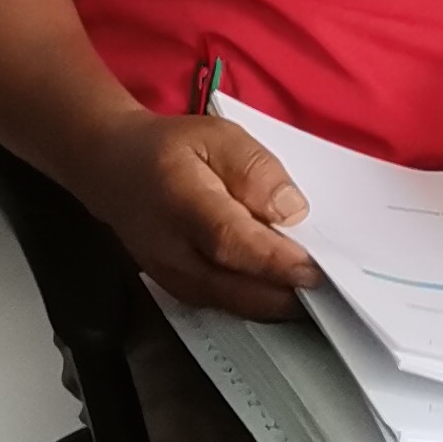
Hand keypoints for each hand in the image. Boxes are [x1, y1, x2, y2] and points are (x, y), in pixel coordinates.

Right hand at [78, 109, 321, 316]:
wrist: (114, 169)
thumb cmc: (171, 150)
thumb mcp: (219, 136)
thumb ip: (256, 170)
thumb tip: (290, 210)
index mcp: (180, 200)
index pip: (229, 241)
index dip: (273, 261)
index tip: (313, 269)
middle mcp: (170, 248)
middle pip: (231, 286)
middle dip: (283, 293)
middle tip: (328, 289)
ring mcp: (169, 275)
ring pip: (229, 304)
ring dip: (274, 304)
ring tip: (313, 294)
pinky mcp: (176, 288)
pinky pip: (223, 305)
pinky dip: (256, 304)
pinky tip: (282, 293)